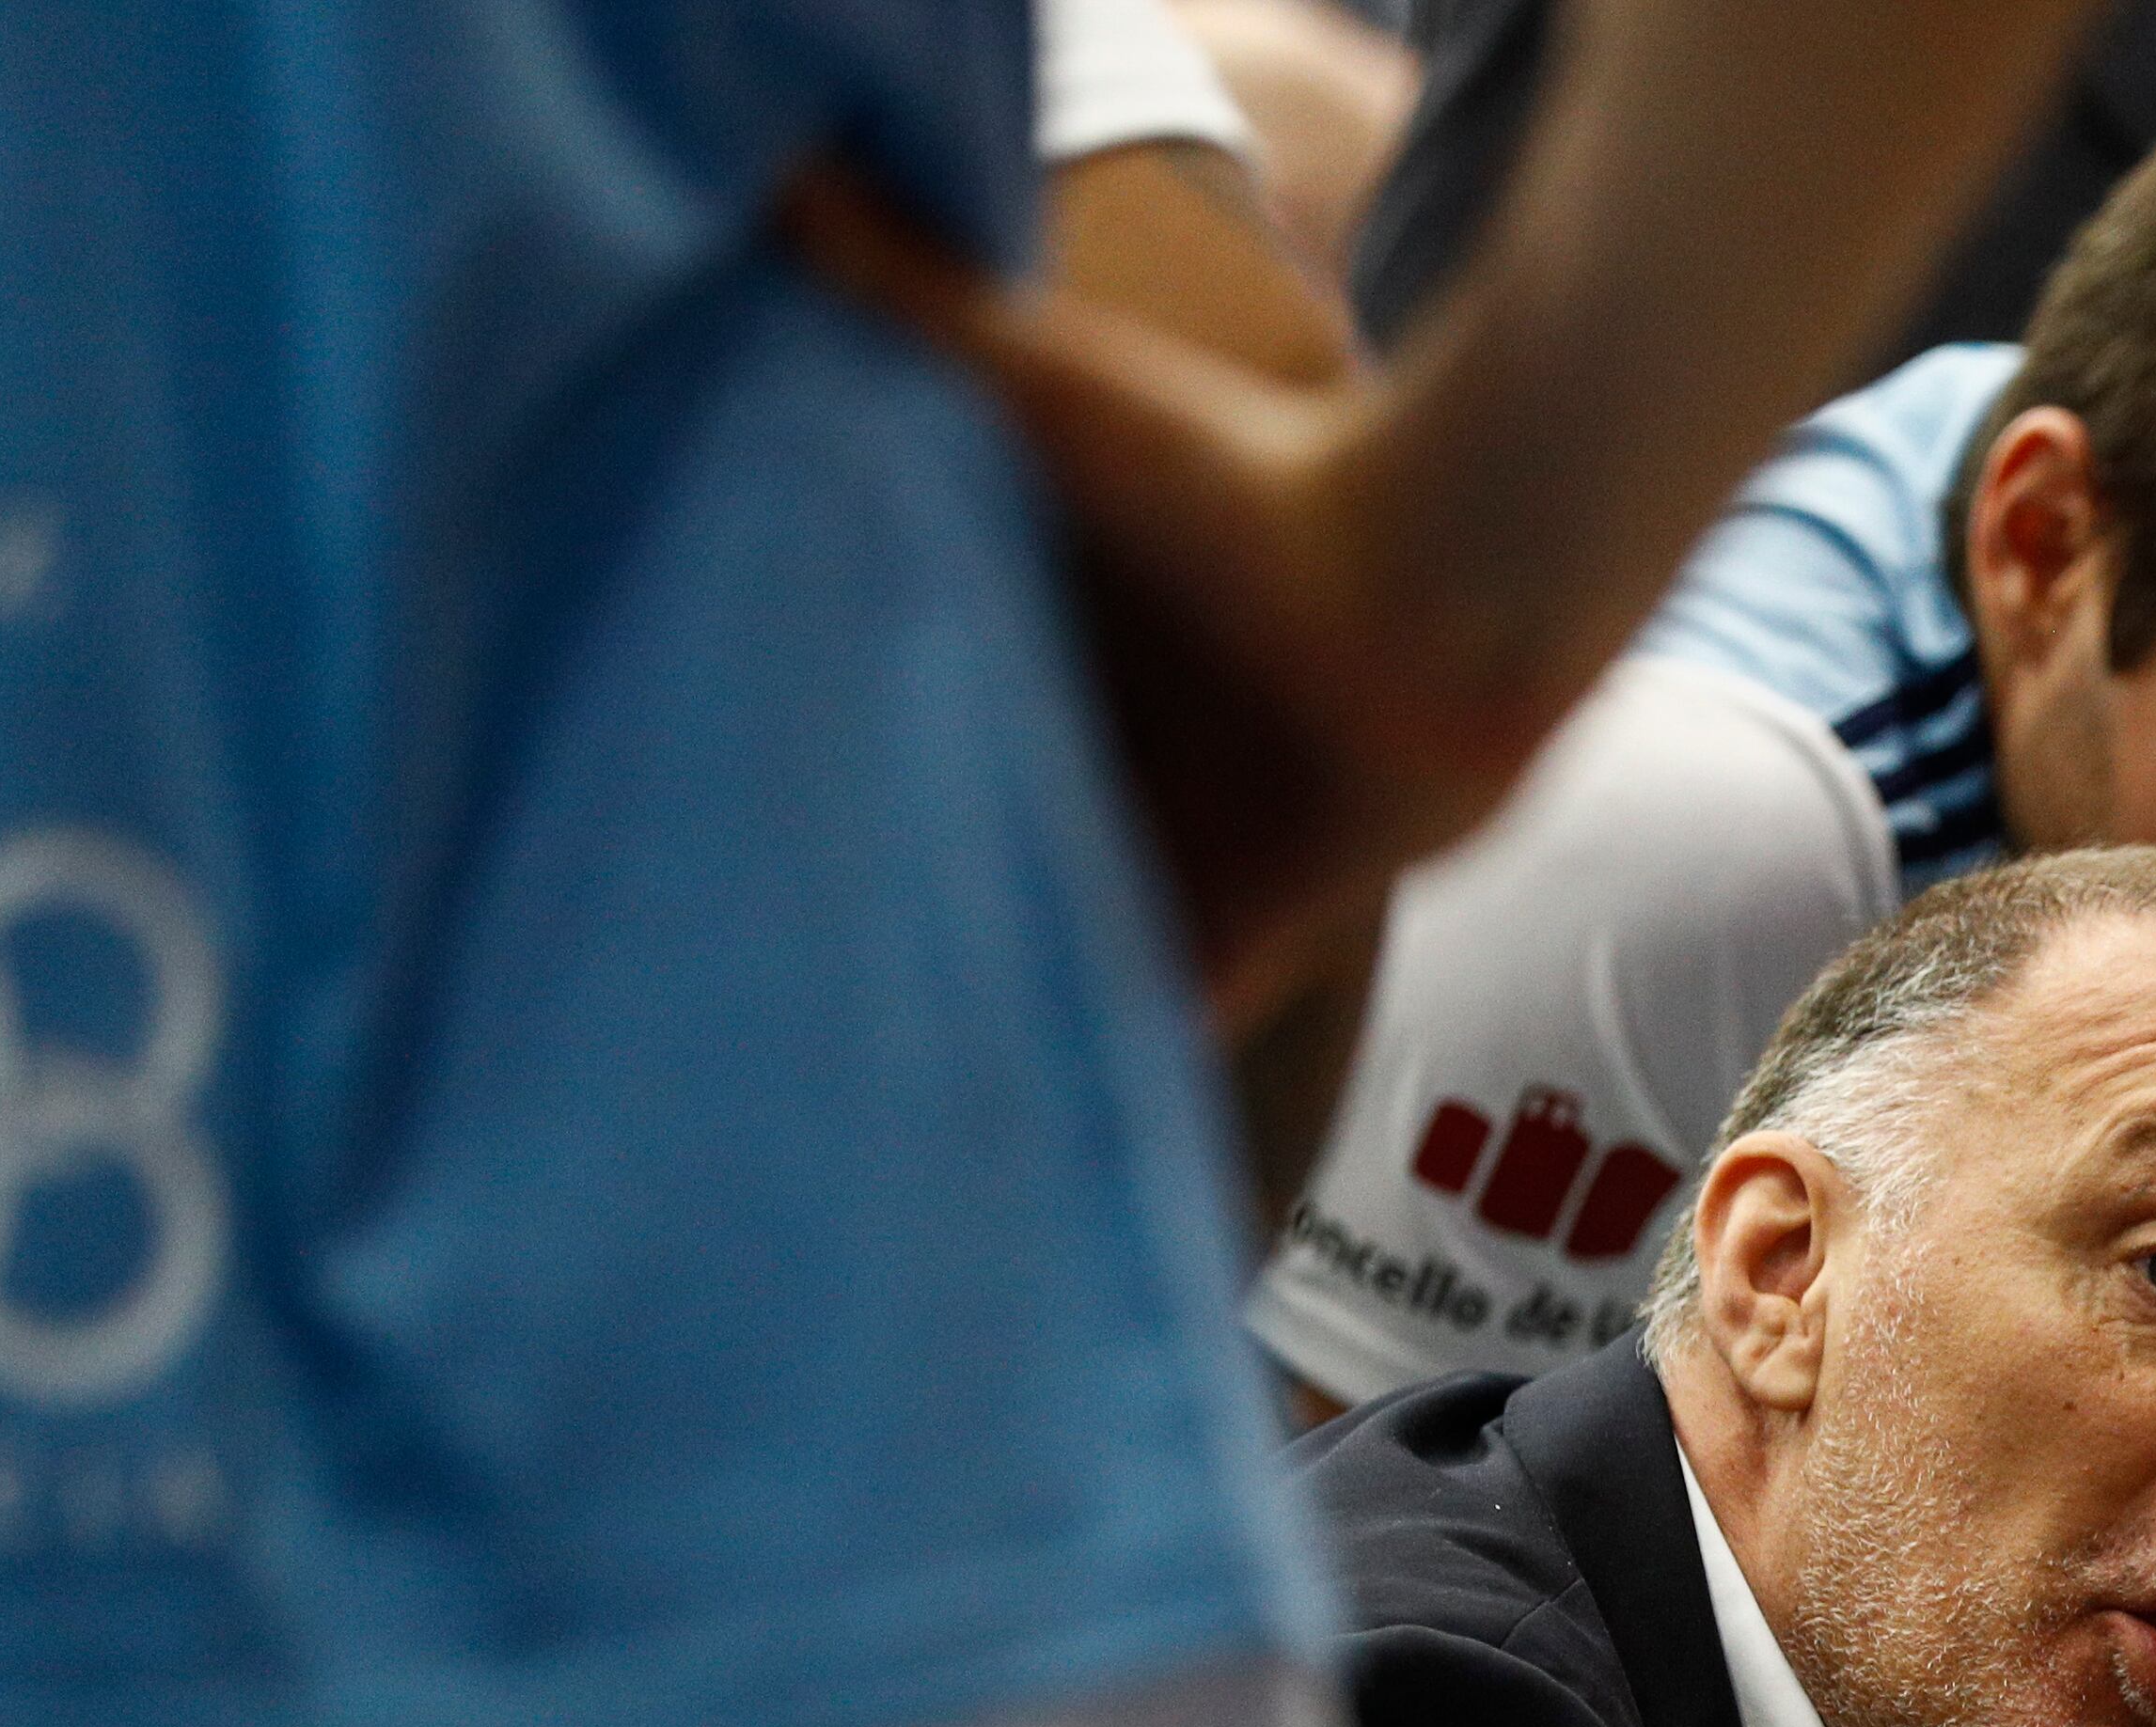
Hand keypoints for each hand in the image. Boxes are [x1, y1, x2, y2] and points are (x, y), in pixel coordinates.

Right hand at [781, 162, 1572, 1025]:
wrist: (1452, 575)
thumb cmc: (1241, 473)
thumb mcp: (1037, 384)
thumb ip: (902, 292)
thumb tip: (764, 179)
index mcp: (1057, 646)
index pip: (910, 716)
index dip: (819, 758)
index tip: (703, 797)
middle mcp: (1118, 751)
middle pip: (970, 837)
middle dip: (880, 885)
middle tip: (734, 955)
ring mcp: (1190, 843)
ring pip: (1049, 935)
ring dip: (975, 983)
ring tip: (828, 1055)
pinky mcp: (1258, 925)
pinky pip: (1161, 1017)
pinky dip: (1094, 1059)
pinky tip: (988, 1119)